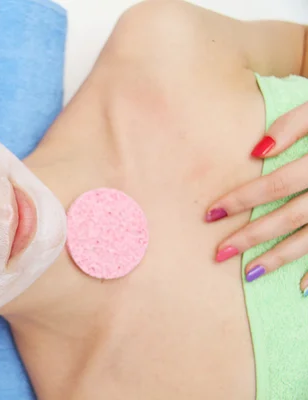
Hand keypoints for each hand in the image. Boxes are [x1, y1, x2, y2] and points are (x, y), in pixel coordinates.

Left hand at [205, 101, 307, 294]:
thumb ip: (292, 125)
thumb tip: (256, 152)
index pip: (277, 184)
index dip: (243, 200)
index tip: (211, 214)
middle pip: (290, 218)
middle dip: (252, 237)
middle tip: (220, 253)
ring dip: (281, 258)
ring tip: (250, 273)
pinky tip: (301, 286)